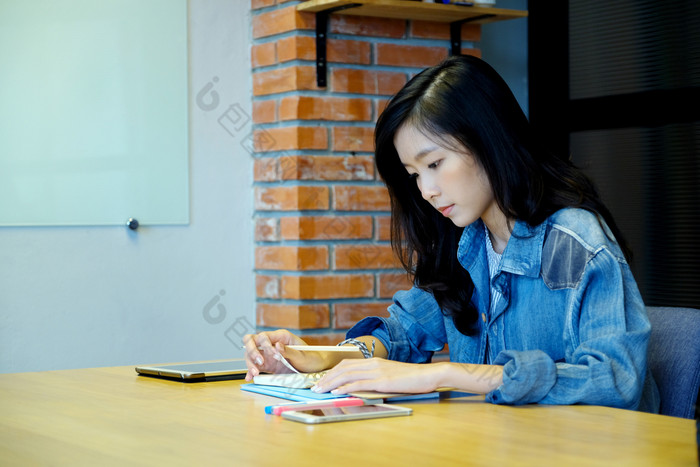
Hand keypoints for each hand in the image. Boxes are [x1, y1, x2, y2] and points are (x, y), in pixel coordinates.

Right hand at [242, 330, 327, 380]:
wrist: (316, 367)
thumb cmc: (312, 357)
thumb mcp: (302, 355)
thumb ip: (289, 351)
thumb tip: (277, 345)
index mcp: (281, 336)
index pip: (264, 336)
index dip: (265, 345)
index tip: (275, 356)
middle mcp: (272, 343)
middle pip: (252, 341)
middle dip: (252, 351)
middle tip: (259, 362)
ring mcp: (268, 354)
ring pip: (251, 354)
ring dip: (250, 363)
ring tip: (255, 374)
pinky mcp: (268, 365)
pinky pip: (255, 366)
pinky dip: (250, 371)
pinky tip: (249, 377)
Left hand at [311, 358, 441, 394]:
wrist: (428, 375)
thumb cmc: (411, 377)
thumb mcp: (390, 374)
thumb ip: (375, 378)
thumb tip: (360, 386)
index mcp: (374, 361)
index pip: (347, 364)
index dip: (332, 372)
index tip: (322, 380)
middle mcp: (373, 364)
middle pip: (343, 368)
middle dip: (326, 378)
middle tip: (315, 387)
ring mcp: (377, 371)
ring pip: (347, 375)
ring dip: (330, 383)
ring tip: (320, 390)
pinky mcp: (382, 381)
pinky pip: (359, 383)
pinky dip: (345, 387)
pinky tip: (336, 392)